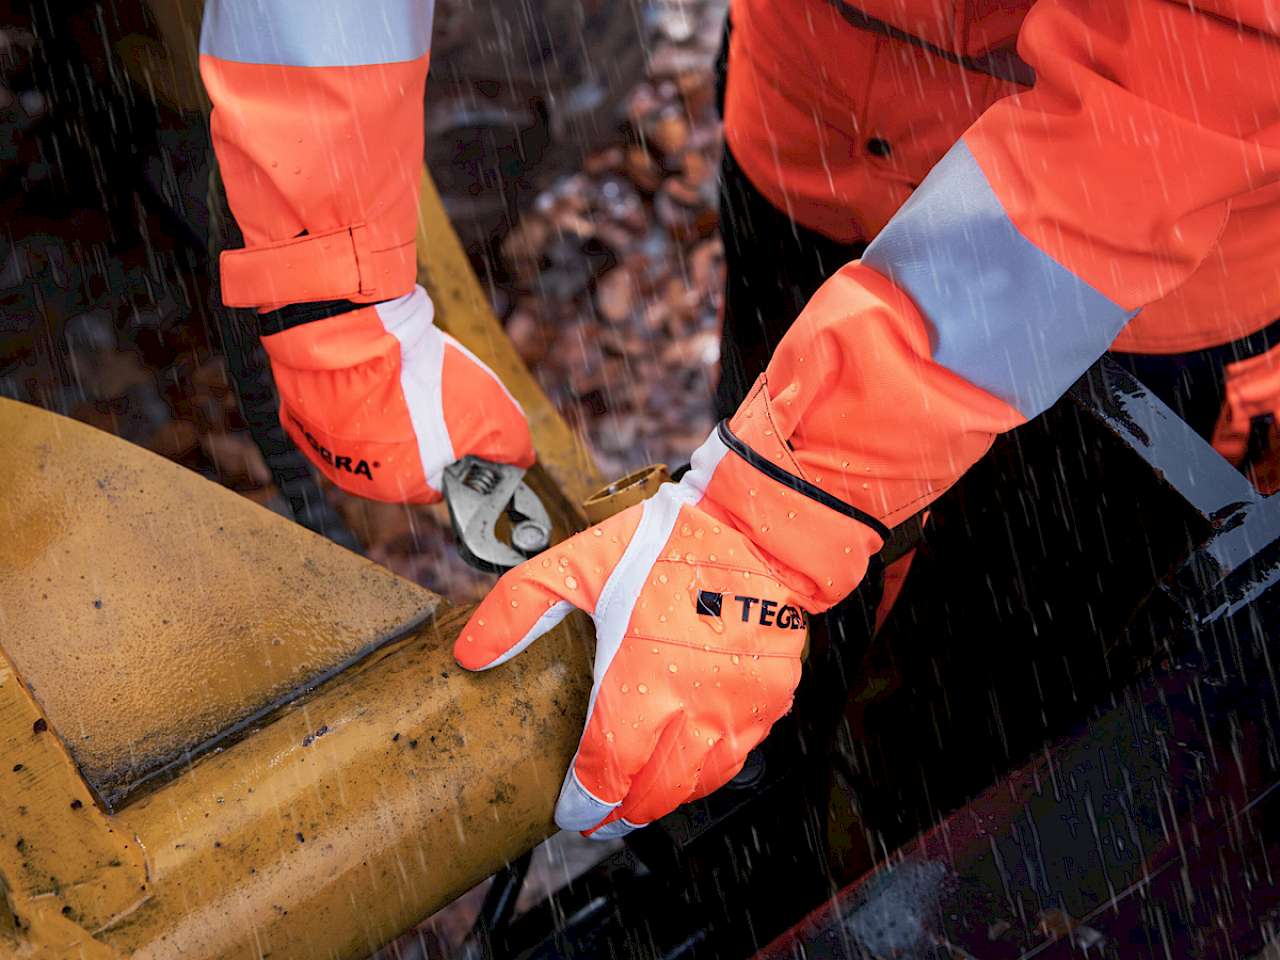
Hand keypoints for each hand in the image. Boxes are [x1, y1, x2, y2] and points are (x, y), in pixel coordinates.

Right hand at [261, 285, 532, 502]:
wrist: (351, 338)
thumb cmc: (419, 382)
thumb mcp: (491, 414)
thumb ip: (512, 444)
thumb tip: (521, 459)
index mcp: (401, 486)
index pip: (442, 478)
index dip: (458, 446)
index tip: (461, 417)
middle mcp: (356, 478)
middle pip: (404, 453)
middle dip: (423, 422)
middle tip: (430, 387)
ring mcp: (322, 447)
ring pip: (367, 428)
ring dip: (387, 404)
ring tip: (398, 372)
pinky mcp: (297, 415)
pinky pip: (334, 405)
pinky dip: (350, 388)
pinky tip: (366, 368)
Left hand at [454, 428, 831, 837]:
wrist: (758, 528)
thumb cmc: (674, 543)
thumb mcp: (580, 562)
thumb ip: (520, 606)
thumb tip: (472, 651)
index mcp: (642, 684)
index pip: (606, 775)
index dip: (584, 804)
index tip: (569, 811)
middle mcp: (694, 709)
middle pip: (652, 793)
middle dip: (621, 812)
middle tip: (599, 816)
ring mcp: (738, 710)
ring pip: (698, 783)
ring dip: (665, 797)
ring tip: (640, 798)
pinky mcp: (770, 701)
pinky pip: (738, 757)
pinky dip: (708, 772)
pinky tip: (690, 764)